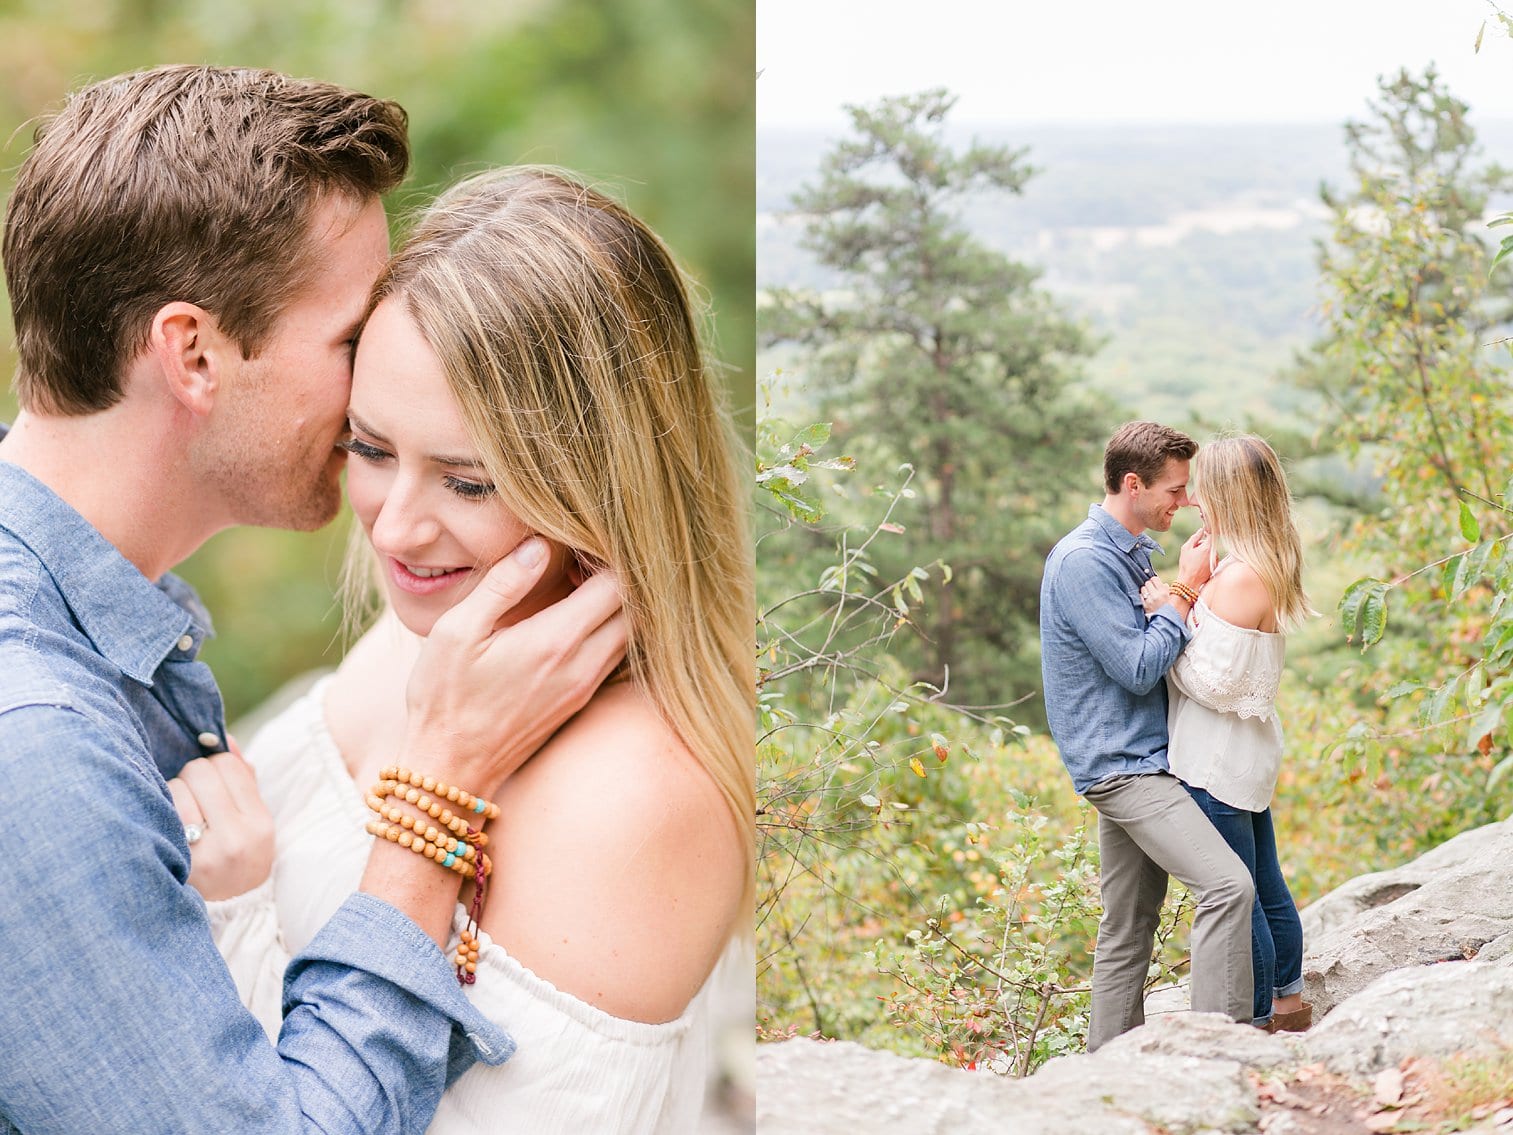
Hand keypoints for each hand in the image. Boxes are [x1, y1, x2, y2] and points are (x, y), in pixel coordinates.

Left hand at [168, 741, 275, 900]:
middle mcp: (236, 838)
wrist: (223, 916)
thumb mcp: (252, 824)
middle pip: (200, 771)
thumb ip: (242, 779)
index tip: (209, 783)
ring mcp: (205, 854)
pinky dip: (156, 812)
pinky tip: (162, 827)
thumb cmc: (235, 858)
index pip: (229, 765)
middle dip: (191, 778)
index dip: (214, 766)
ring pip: (175, 787)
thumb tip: (223, 738)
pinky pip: (158, 812)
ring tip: (178, 818)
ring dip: (172, 795)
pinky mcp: (175, 864)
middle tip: (191, 799)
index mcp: (260, 824)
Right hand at [403, 536, 627, 794]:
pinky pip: (614, 656)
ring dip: (616, 606)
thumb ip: (503, 584)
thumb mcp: (458, 631)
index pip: (616, 585)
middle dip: (619, 577)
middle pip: (634, 608)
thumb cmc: (444, 697)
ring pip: (629, 634)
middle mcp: (583, 665)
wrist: (450, 768)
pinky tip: (574, 619)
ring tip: (579, 584)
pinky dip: (608, 630)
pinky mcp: (579, 702)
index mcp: (556, 641)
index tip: (581, 538)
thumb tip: (540, 545)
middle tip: (584, 557)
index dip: (606, 555)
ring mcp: (585, 687)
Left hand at [1139, 575, 1170, 613]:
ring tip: (1149, 594)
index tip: (1155, 583)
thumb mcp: (1170, 597)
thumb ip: (1166, 589)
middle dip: (1150, 585)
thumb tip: (1163, 584)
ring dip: (1145, 590)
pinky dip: (1143, 596)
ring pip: (1143, 588)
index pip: (1154, 579)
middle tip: (1152, 588)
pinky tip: (1146, 598)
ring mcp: (1149, 601)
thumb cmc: (1168, 607)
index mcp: (1164, 592)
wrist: (1165, 620)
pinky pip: (1140, 596)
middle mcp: (1156, 595)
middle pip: (1147, 583)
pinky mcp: (1144, 605)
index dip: (1154, 580)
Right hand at [1177, 527, 1213, 588]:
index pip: (1211, 535)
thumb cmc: (1186, 565)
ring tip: (1195, 560)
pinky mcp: (1215, 567)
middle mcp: (1214, 554)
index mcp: (1207, 547)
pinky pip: (1211, 559)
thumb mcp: (1186, 548)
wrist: (1189, 581)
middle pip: (1210, 544)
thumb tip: (1201, 530)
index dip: (1207, 532)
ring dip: (1204, 553)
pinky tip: (1198, 565)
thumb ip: (1194, 538)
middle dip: (1202, 545)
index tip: (1204, 532)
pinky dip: (1206, 560)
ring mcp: (1215, 561)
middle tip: (1193, 551)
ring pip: (1210, 552)